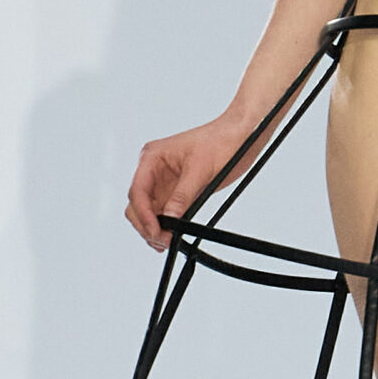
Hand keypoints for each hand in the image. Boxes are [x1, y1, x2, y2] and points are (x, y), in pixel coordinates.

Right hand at [125, 114, 260, 252]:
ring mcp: (164, 183)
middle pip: (137, 204)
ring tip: (166, 242)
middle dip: (146, 224)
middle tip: (162, 241)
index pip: (138, 190)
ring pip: (148, 212)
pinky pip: (164, 213)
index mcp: (152, 158)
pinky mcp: (177, 192)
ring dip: (154, 228)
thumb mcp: (200, 169)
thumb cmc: (220, 141)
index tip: (154, 230)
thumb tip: (169, 217)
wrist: (240, 136)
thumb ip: (183, 195)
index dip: (143, 214)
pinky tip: (170, 237)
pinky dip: (165, 226)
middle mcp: (153, 170)